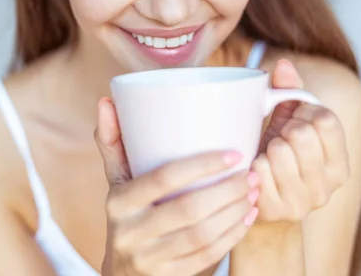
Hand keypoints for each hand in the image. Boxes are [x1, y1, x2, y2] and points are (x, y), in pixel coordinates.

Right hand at [94, 99, 259, 275]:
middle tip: (251, 174)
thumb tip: (107, 101)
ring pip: (202, 235)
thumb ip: (113, 143)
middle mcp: (130, 232)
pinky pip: (208, 257)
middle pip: (189, 208)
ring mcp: (149, 260)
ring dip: (235, 212)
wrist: (123, 274)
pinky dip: (233, 236)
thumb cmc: (128, 214)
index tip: (234, 153)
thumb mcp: (117, 182)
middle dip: (227, 190)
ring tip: (253, 192)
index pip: (163, 177)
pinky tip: (247, 217)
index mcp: (119, 202)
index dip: (202, 164)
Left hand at [252, 60, 350, 222]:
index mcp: (340, 160)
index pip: (326, 120)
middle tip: (277, 140)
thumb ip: (290, 92)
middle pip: (302, 134)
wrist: (262, 200)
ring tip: (267, 157)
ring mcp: (305, 201)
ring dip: (266, 148)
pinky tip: (256, 173)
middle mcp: (329, 184)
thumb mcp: (289, 123)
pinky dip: (253, 167)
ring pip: (279, 152)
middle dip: (282, 131)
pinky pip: (260, 172)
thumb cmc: (278, 155)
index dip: (303, 113)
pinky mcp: (279, 211)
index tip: (293, 120)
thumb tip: (283, 64)